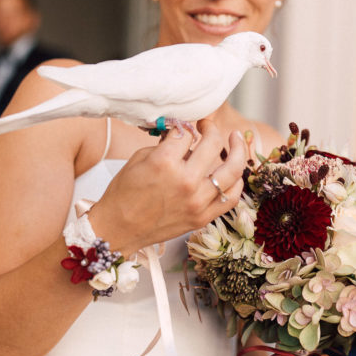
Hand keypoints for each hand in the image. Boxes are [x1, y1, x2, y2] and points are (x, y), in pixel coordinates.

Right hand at [88, 118, 247, 253]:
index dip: (186, 127)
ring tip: (236, 139)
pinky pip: (231, 197)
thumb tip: (183, 134)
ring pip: (233, 170)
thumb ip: (164, 145)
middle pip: (213, 144)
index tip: (185, 128)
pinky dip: (237, 182)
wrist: (119, 229)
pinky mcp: (203, 217)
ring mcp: (197, 201)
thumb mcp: (138, 158)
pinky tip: (235, 171)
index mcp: (165, 163)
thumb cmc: (124, 194)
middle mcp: (185, 181)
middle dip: (212, 129)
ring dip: (237, 150)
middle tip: (208, 126)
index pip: (187, 134)